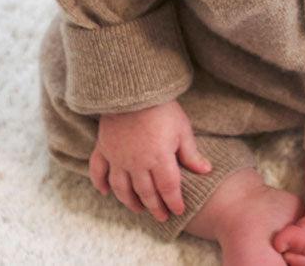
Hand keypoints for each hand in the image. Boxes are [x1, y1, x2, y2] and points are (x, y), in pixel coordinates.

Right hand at [90, 98, 211, 221]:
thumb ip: (191, 153)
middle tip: (162, 217)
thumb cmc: (162, 107)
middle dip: (155, 207)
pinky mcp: (104, 148)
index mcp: (159, 158)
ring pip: (122, 188)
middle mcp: (136, 163)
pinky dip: (100, 184)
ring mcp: (118, 158)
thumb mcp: (182, 129)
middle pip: (146, 193)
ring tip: (139, 209)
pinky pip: (98, 171)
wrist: (133, 88)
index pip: (168, 189)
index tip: (178, 210)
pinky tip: (105, 192)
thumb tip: (206, 171)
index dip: (174, 202)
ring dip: (130, 202)